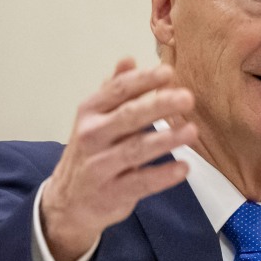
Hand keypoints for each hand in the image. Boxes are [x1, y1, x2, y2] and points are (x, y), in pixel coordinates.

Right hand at [40, 58, 197, 260]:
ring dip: (166, 139)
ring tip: (192, 132)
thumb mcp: (95, 119)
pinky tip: (184, 168)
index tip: (169, 73)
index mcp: (90, 112)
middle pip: (128, 117)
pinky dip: (163, 176)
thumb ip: (114, 90)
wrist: (68, 201)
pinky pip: (141, 182)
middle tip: (187, 98)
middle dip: (158, 105)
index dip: (143, 80)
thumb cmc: (91, 152)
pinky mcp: (112, 193)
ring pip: (136, 149)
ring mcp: (100, 166)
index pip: (117, 90)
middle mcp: (92, 136)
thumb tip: (129, 60)